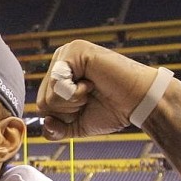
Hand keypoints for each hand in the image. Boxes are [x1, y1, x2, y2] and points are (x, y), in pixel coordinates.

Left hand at [35, 40, 159, 139]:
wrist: (138, 102)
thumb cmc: (112, 110)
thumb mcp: (78, 126)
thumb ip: (57, 129)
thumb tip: (44, 124)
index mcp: (59, 74)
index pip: (42, 105)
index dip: (63, 116)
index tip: (86, 105)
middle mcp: (60, 60)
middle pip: (42, 102)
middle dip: (68, 111)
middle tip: (90, 97)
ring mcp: (67, 53)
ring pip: (48, 96)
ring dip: (74, 102)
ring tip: (92, 89)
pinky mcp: (75, 51)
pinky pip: (58, 85)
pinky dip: (76, 94)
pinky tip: (92, 83)